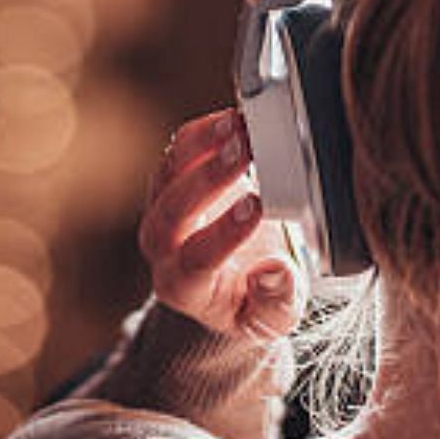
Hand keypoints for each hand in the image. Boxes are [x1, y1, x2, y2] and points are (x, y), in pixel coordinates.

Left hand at [140, 108, 303, 341]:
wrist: (233, 279)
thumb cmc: (253, 300)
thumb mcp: (272, 319)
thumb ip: (277, 303)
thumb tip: (275, 273)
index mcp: (184, 287)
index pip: (197, 259)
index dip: (225, 233)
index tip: (259, 207)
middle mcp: (162, 247)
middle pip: (174, 210)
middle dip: (210, 177)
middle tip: (245, 151)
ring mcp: (162, 208)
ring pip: (170, 171)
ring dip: (204, 145)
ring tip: (239, 124)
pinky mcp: (172, 178)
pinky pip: (179, 150)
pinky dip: (204, 131)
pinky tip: (234, 118)